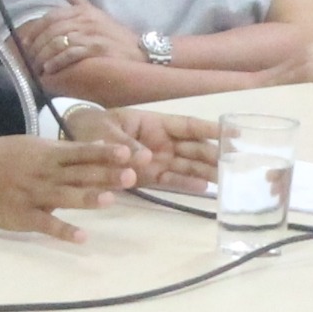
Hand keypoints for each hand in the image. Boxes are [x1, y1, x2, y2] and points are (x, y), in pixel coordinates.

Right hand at [0, 134, 137, 241]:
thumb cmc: (0, 156)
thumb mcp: (32, 146)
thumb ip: (63, 153)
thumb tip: (95, 150)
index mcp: (47, 154)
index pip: (82, 152)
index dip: (106, 153)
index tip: (130, 153)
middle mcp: (45, 173)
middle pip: (80, 174)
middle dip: (106, 175)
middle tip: (132, 176)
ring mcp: (33, 195)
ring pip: (65, 197)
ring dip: (88, 198)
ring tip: (110, 200)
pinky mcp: (22, 216)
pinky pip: (46, 225)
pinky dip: (63, 231)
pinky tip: (82, 238)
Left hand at [24, 0, 145, 78]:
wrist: (140, 51)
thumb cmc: (115, 35)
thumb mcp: (95, 13)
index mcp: (82, 11)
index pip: (51, 17)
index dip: (35, 30)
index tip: (25, 43)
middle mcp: (85, 20)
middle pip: (52, 30)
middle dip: (37, 45)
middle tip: (28, 58)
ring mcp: (91, 34)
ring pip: (58, 42)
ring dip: (44, 56)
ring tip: (36, 66)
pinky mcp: (97, 49)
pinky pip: (71, 54)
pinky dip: (57, 62)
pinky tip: (49, 69)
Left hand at [103, 108, 226, 194]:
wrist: (76, 143)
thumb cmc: (94, 128)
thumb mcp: (107, 132)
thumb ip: (125, 145)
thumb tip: (147, 157)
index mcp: (155, 123)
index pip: (188, 126)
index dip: (210, 130)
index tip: (232, 134)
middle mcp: (162, 141)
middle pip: (194, 148)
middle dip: (215, 154)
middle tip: (236, 162)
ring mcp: (158, 159)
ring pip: (188, 164)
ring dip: (206, 171)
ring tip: (226, 178)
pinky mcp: (150, 176)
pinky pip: (172, 179)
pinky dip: (187, 183)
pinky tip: (204, 188)